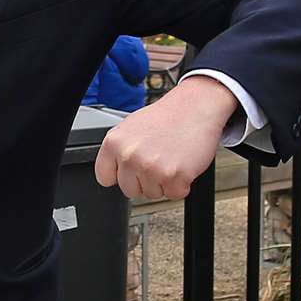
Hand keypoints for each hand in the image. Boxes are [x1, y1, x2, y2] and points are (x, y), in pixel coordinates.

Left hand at [95, 76, 237, 199]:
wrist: (196, 106)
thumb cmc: (167, 116)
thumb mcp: (131, 127)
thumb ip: (119, 151)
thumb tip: (114, 172)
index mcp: (114, 143)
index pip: (105, 177)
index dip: (122, 174)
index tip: (132, 168)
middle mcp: (129, 156)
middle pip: (130, 190)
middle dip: (145, 180)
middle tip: (157, 159)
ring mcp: (151, 168)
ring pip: (153, 194)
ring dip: (164, 182)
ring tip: (171, 157)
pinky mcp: (173, 176)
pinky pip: (174, 194)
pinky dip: (182, 184)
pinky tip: (182, 164)